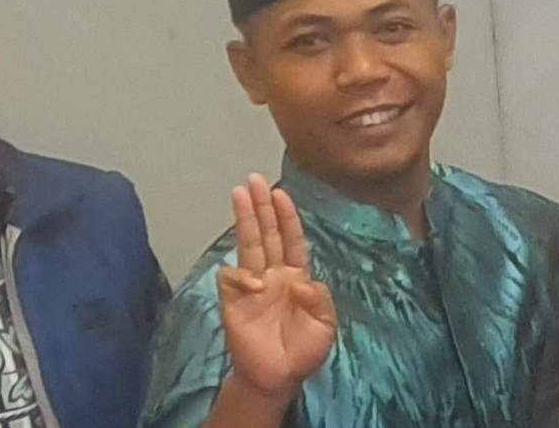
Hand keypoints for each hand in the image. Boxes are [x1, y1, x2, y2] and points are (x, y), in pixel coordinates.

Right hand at [217, 173, 336, 396]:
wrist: (277, 379)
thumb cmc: (302, 352)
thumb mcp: (325, 325)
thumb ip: (320, 299)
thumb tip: (301, 280)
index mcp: (296, 276)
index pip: (291, 239)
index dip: (286, 217)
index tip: (280, 193)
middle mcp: (273, 274)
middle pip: (267, 234)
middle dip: (261, 206)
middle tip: (254, 180)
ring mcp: (252, 286)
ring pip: (248, 245)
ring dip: (245, 220)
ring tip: (240, 193)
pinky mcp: (234, 301)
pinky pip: (233, 278)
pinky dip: (240, 275)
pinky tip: (252, 283)